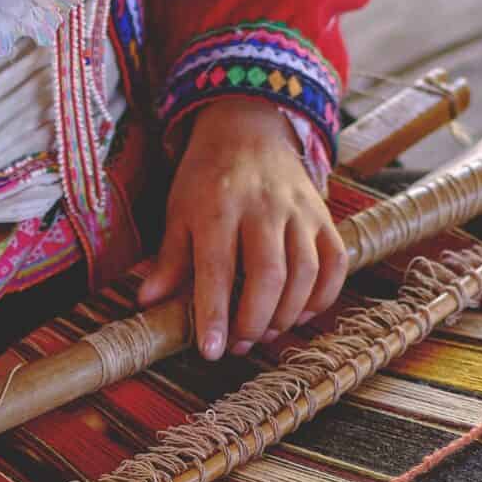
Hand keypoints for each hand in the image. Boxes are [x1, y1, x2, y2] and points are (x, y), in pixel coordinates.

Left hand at [140, 99, 347, 359]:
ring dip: (287, 314)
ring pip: (304, 273)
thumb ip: (169, 259)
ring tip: (265, 333)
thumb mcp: (178, 212)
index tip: (212, 351)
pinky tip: (301, 314)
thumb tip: (148, 302)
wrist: (249, 130)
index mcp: (217, 207)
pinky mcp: (323, 216)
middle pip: (268, 275)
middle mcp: (262, 208)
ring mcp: (298, 211)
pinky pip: (334, 263)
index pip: (216, 269)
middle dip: (255, 320)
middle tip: (240, 345)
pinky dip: (322, 297)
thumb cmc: (207, 179)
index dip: (214, 314)